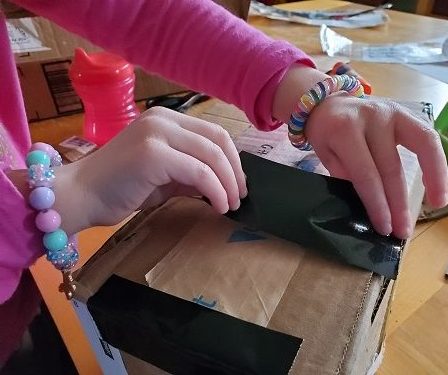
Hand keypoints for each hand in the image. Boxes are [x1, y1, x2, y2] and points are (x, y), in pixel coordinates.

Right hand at [53, 107, 246, 233]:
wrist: (80, 196)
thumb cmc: (119, 188)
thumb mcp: (164, 176)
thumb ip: (191, 172)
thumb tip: (224, 182)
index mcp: (166, 119)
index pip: (214, 132)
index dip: (233, 159)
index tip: (238, 183)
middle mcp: (163, 119)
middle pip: (218, 140)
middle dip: (235, 171)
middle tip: (240, 195)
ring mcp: (156, 133)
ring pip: (211, 156)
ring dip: (229, 184)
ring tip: (231, 204)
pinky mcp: (152, 153)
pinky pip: (198, 172)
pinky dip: (215, 191)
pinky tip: (218, 206)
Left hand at [272, 64, 447, 238]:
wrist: (328, 103)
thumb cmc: (327, 134)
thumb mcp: (326, 154)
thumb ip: (345, 174)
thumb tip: (370, 204)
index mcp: (345, 130)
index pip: (365, 173)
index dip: (376, 203)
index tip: (384, 227)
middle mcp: (372, 118)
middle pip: (391, 167)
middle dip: (398, 203)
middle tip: (402, 231)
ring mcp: (393, 112)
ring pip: (420, 149)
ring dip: (430, 182)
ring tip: (436, 206)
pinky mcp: (407, 113)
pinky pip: (428, 138)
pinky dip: (436, 161)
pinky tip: (439, 183)